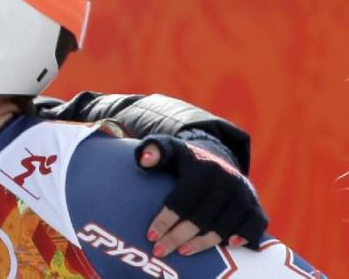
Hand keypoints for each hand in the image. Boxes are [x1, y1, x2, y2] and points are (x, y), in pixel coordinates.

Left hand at [135, 135, 267, 258]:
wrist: (218, 161)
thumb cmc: (187, 162)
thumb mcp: (170, 149)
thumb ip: (154, 149)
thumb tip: (144, 160)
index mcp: (203, 166)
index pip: (182, 199)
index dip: (165, 220)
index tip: (150, 236)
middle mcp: (226, 179)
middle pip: (200, 217)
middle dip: (178, 237)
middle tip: (161, 251)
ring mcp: (243, 194)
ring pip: (223, 227)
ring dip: (202, 244)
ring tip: (182, 251)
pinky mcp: (256, 207)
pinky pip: (254, 227)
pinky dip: (244, 237)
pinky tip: (229, 245)